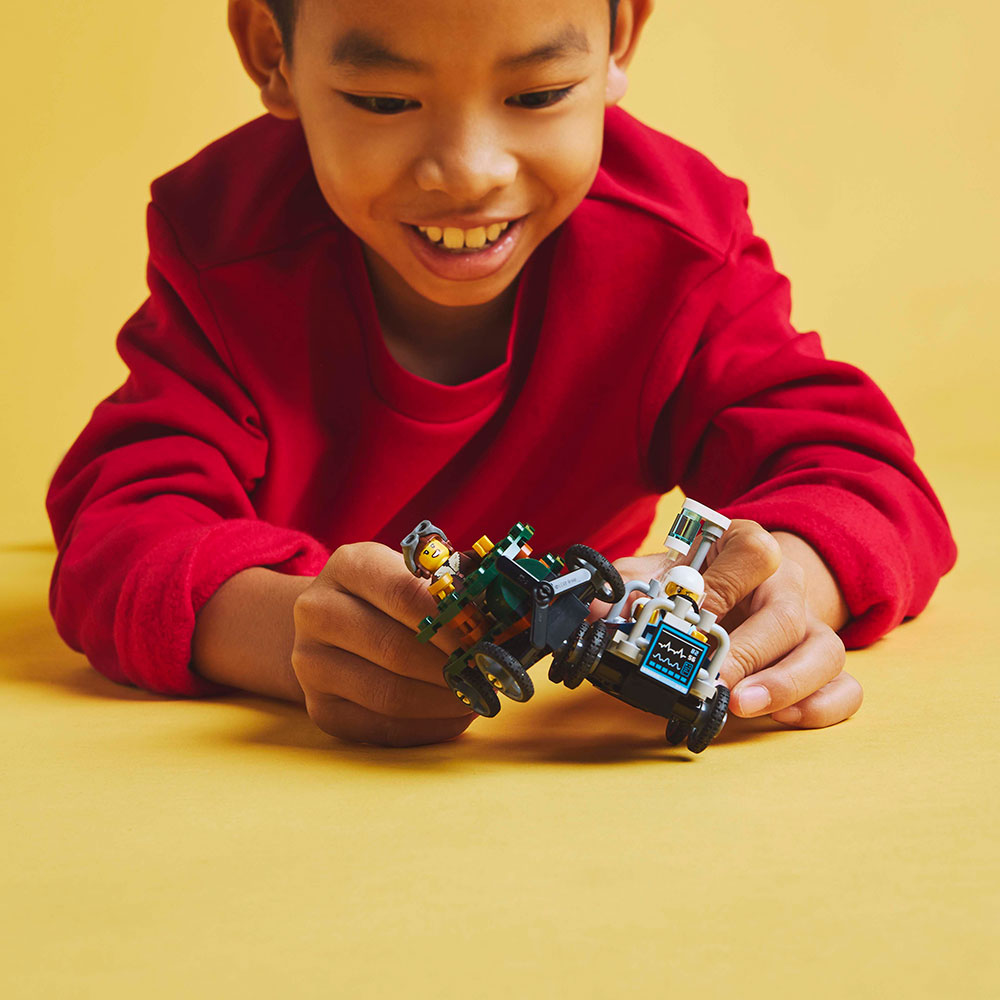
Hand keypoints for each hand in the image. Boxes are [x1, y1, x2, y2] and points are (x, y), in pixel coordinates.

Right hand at [292, 542, 476, 745]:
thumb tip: (508, 614)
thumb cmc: (389, 596)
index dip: (453, 622)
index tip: (488, 640)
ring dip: (445, 702)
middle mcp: (318, 611)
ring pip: (389, 694)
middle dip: (454, 668)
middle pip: (396, 649)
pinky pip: (382, 728)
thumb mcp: (413, 571)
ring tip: (479, 696)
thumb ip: (455, 585)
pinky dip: (429, 727)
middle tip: (491, 675)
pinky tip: (457, 715)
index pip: (406, 594)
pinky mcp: (320, 708)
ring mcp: (311, 663)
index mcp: (349, 566)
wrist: (329, 623)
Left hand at [612, 520, 862, 728]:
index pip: (754, 554)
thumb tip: (591, 610)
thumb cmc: (699, 580)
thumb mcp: (662, 571)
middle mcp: (787, 586)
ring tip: (744, 706)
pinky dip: (822, 706)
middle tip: (716, 681)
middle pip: (787, 616)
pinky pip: (846, 688)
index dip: (725, 586)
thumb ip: (629, 586)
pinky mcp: (824, 665)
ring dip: (787, 684)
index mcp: (748, 550)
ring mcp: (812, 626)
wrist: (746, 582)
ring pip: (826, 653)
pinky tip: (784, 717)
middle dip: (749, 653)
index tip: (694, 616)